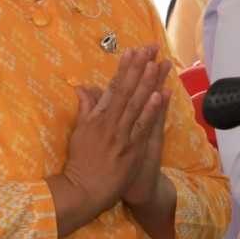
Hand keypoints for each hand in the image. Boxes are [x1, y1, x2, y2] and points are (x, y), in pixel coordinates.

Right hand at [53, 45, 168, 225]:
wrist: (81, 191)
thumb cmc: (80, 163)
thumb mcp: (79, 133)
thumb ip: (85, 109)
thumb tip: (83, 88)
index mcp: (97, 118)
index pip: (113, 88)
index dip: (124, 68)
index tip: (132, 50)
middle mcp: (109, 123)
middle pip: (127, 90)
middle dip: (139, 67)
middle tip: (149, 47)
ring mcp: (121, 136)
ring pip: (137, 105)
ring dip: (148, 83)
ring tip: (158, 64)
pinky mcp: (131, 150)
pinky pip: (143, 126)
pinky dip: (151, 110)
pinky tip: (160, 95)